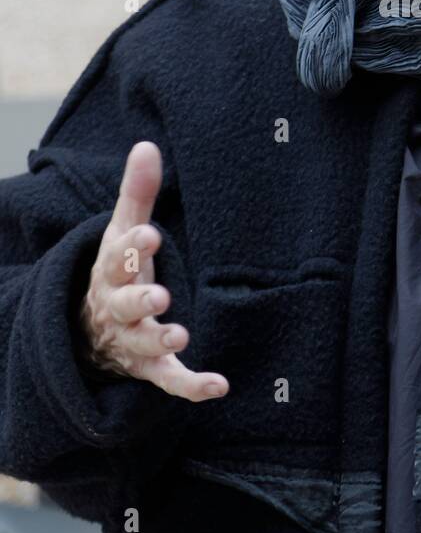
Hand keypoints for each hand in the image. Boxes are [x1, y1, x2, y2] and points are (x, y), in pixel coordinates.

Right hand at [80, 141, 228, 401]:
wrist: (88, 333)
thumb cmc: (117, 272)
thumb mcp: (123, 233)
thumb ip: (137, 194)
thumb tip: (147, 145)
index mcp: (111, 272)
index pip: (118, 258)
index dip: (133, 248)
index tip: (150, 235)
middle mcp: (117, 309)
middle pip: (124, 305)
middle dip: (140, 299)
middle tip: (160, 295)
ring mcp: (132, 341)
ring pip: (142, 344)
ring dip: (160, 341)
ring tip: (180, 336)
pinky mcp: (149, 369)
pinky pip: (169, 381)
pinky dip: (191, 387)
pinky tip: (219, 385)